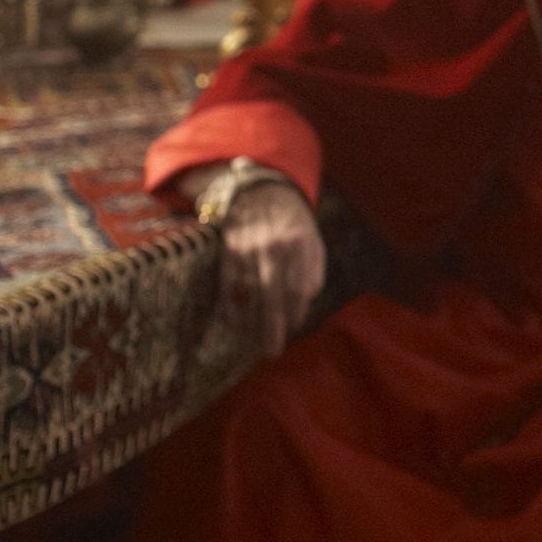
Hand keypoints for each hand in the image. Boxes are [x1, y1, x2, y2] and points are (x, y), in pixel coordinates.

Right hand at [197, 178, 324, 357]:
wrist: (261, 190)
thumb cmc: (292, 222)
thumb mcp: (312, 240)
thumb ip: (313, 270)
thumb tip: (304, 303)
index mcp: (299, 244)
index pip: (299, 288)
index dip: (295, 312)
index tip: (293, 328)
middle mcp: (273, 246)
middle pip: (273, 294)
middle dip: (273, 326)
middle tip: (272, 351)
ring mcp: (249, 247)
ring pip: (249, 292)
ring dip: (251, 321)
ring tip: (253, 343)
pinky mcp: (229, 248)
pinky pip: (228, 283)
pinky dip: (230, 304)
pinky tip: (233, 323)